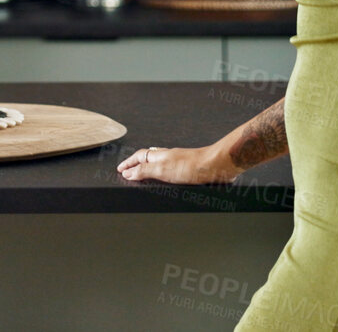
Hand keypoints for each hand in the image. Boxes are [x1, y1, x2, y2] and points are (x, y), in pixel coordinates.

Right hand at [116, 142, 245, 184]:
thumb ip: (144, 171)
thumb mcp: (163, 170)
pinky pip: (171, 171)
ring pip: (160, 164)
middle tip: (128, 172)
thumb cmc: (193, 166)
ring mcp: (180, 163)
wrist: (217, 165)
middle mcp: (169, 157)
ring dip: (150, 170)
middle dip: (137, 165)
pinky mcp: (190, 170)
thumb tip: (127, 172)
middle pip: (149, 158)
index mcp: (160, 155)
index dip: (128, 163)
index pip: (139, 156)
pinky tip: (168, 182)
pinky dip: (163, 175)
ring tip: (144, 177)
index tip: (120, 169)